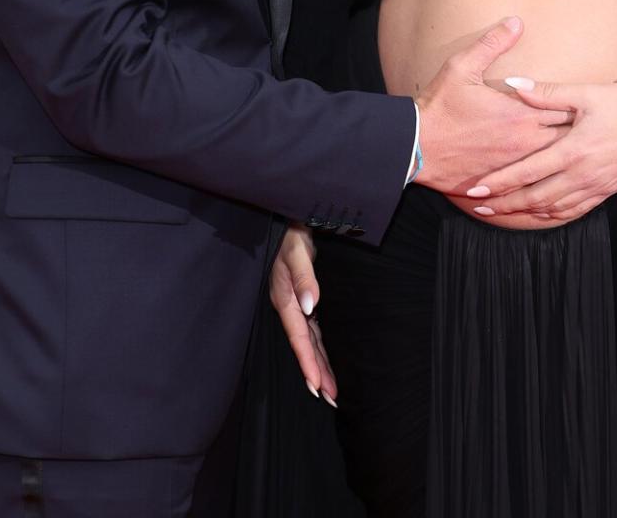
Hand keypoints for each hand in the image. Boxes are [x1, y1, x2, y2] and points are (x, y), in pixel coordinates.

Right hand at [269, 224, 337, 404]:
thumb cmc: (293, 232)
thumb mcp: (296, 250)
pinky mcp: (307, 296)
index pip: (299, 337)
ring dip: (320, 364)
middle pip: (305, 345)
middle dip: (316, 373)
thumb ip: (304, 277)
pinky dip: (321, 347)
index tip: (317, 386)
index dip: (308, 362)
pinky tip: (328, 359)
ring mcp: (298, 302)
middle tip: (330, 399)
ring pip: (311, 341)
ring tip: (331, 391)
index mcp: (285, 298)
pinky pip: (314, 329)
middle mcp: (291, 305)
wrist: (293, 216)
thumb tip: (311, 306)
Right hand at [414, 17, 574, 197]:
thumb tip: (516, 22)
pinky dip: (546, 177)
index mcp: (520, 114)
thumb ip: (492, 44)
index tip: (589, 101)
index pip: (564, 108)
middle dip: (578, 132)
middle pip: (566, 139)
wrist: (416, 147)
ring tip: (583, 151)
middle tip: (593, 126)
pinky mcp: (504, 182)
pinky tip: (557, 177)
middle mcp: (523, 142)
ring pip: (553, 163)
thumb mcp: (462, 67)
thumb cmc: (439, 107)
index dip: (578, 105)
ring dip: (565, 155)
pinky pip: (534, 182)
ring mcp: (515, 165)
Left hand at [466, 81, 616, 224]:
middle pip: (534, 198)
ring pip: (552, 208)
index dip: (499, 183)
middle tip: (478, 206)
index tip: (475, 189)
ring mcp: (594, 187)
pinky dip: (551, 215)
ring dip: (524, 212)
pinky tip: (539, 214)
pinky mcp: (606, 191)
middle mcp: (581, 175)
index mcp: (572, 151)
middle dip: (504, 204)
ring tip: (501, 213)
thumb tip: (513, 85)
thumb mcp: (586, 93)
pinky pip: (574, 210)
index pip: (527, 172)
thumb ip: (547, 93)